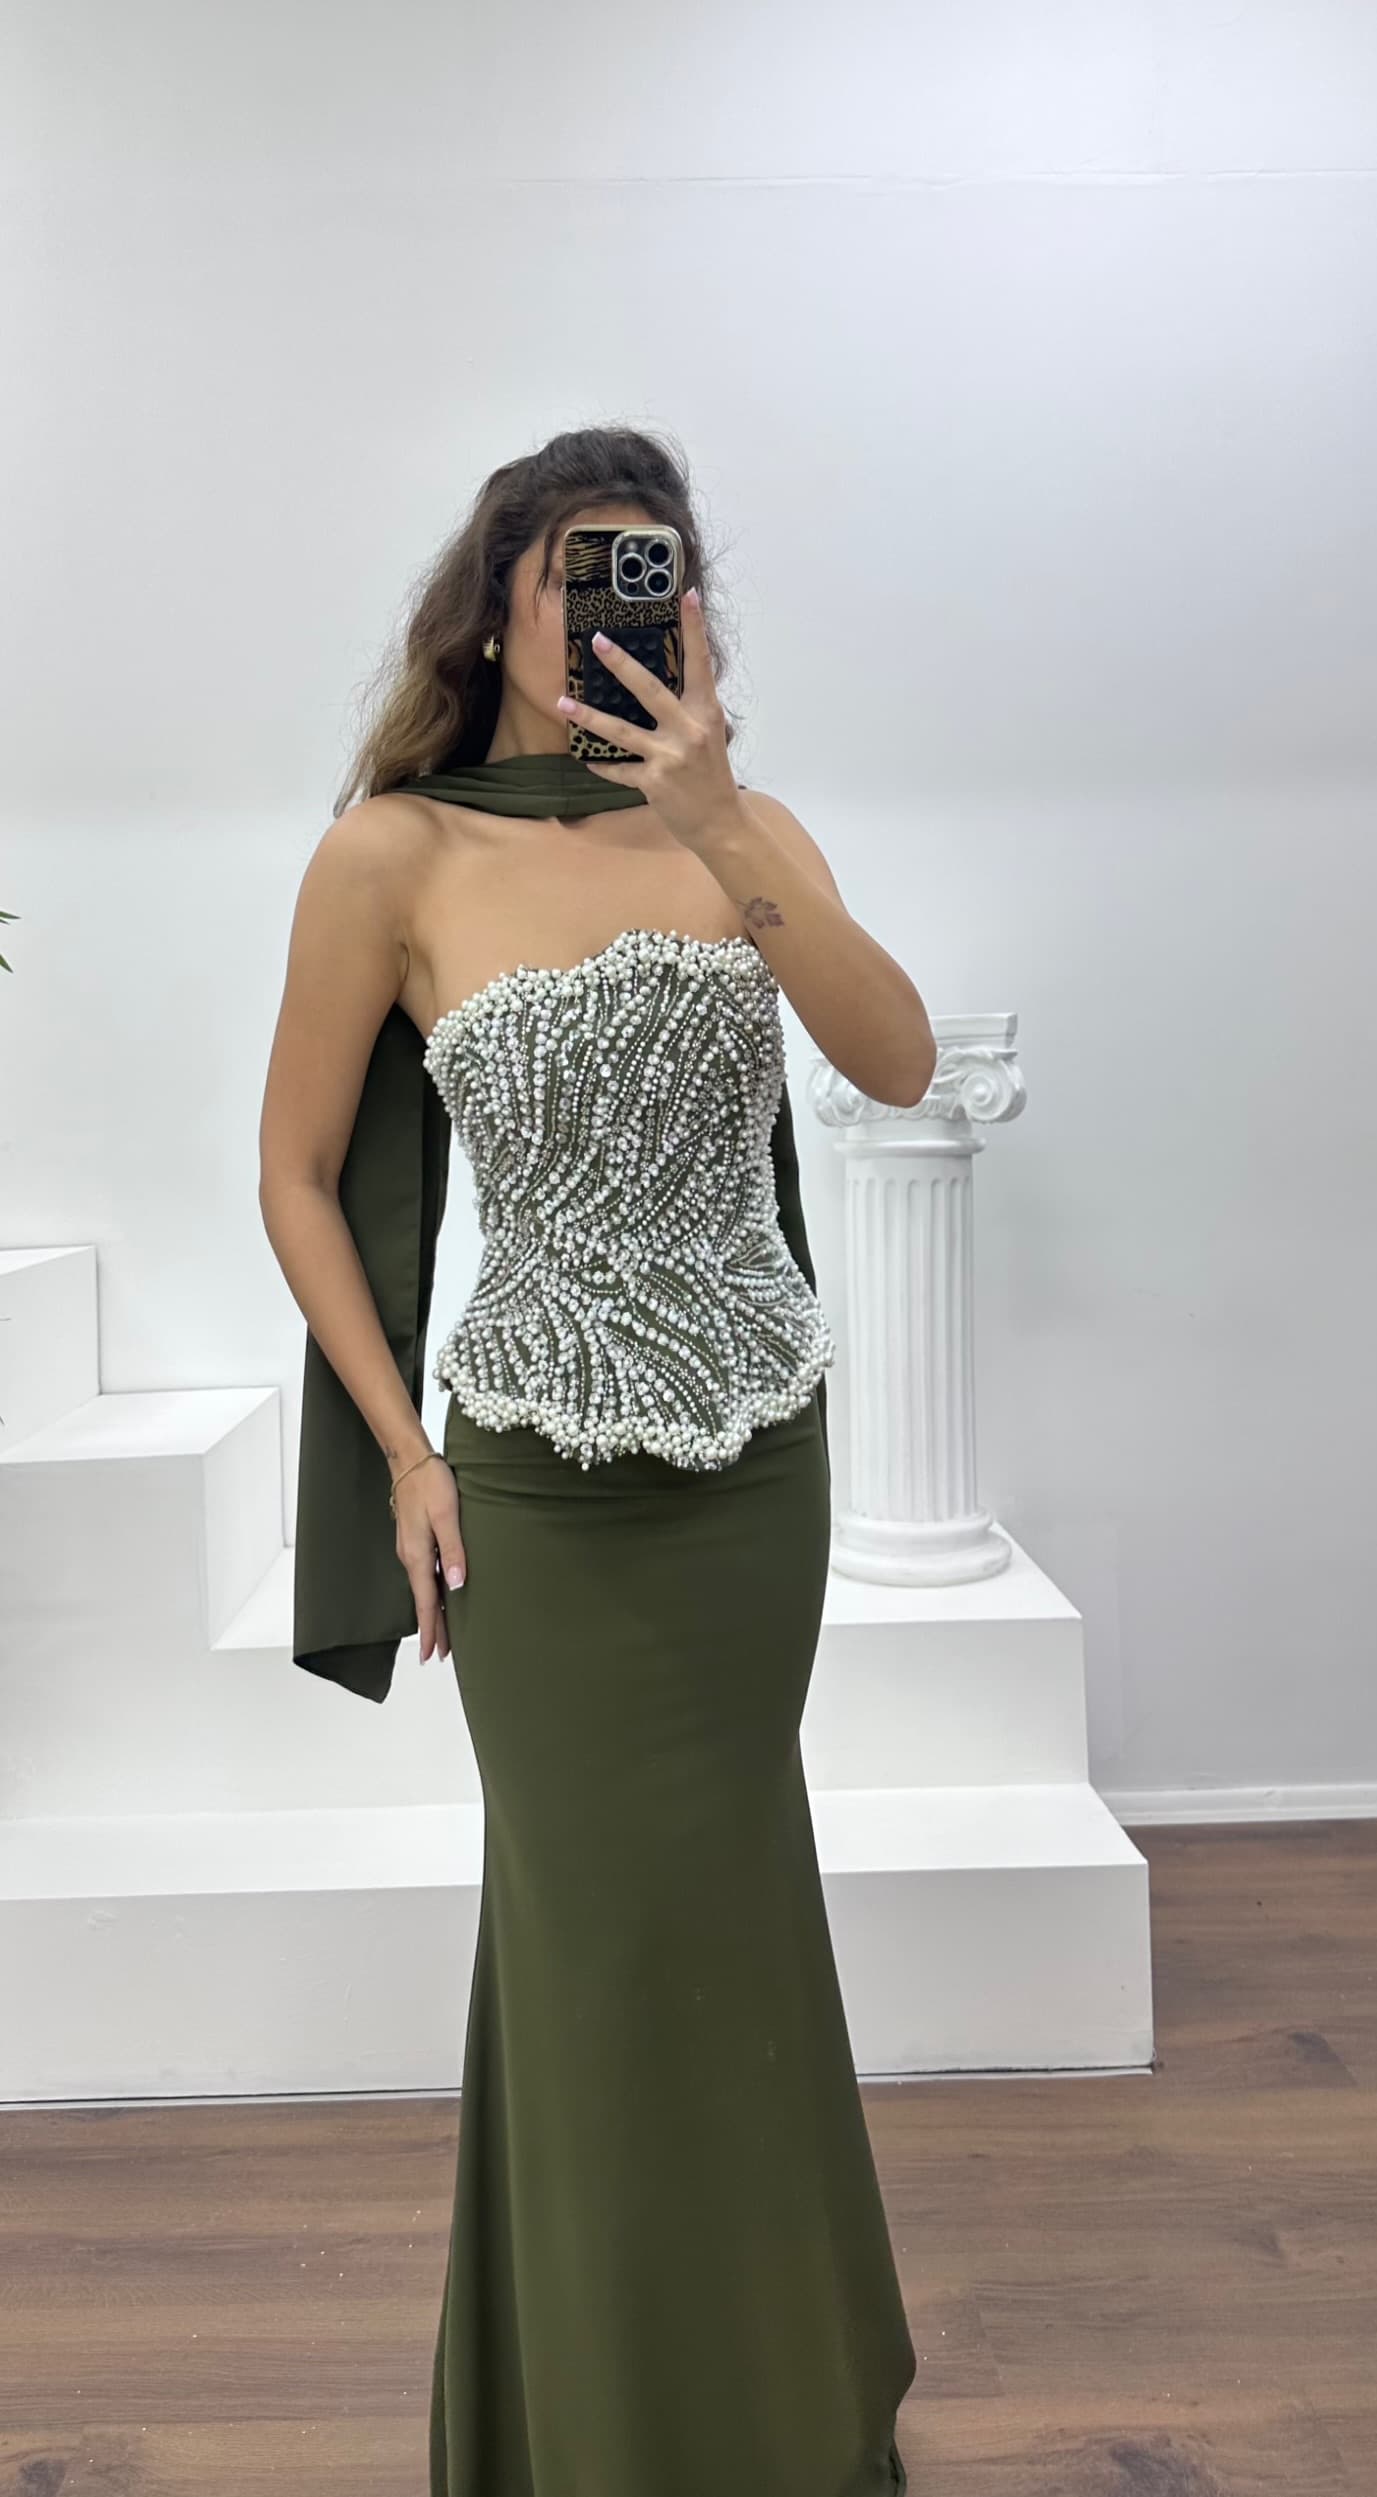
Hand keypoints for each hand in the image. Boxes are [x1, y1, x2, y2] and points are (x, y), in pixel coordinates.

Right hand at [392, 1451, 466, 1663]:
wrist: (409, 1459)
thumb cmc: (430, 1483)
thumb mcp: (447, 1516)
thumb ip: (453, 1549)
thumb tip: (456, 1584)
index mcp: (418, 1555)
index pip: (426, 1602)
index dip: (430, 1629)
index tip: (430, 1655)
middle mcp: (411, 1556)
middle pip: (423, 1600)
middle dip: (431, 1627)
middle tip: (438, 1655)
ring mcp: (411, 1548)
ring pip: (423, 1588)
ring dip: (432, 1611)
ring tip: (441, 1632)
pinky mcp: (415, 1539)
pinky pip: (424, 1574)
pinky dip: (431, 1591)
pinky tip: (439, 1593)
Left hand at [554, 586, 745, 853]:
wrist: (720, 822)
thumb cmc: (712, 775)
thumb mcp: (709, 735)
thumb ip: (689, 710)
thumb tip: (660, 684)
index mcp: (706, 713)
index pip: (701, 664)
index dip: (695, 629)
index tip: (687, 596)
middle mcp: (689, 731)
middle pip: (650, 690)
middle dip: (622, 665)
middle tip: (598, 640)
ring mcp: (670, 757)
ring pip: (621, 731)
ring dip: (588, 716)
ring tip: (562, 701)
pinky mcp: (653, 783)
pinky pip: (618, 769)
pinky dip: (600, 765)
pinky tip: (584, 757)